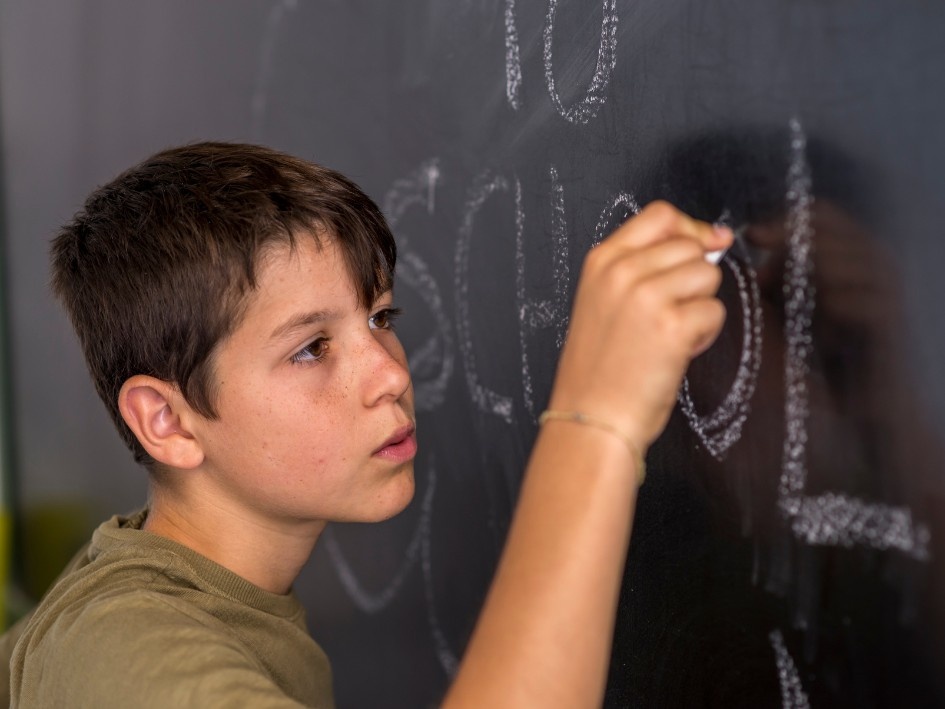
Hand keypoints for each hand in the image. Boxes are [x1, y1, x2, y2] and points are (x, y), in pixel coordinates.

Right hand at [548, 201, 730, 453]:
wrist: (590, 419)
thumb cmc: (598, 370)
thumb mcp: (603, 302)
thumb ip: (644, 266)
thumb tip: (712, 238)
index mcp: (601, 263)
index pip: (660, 215)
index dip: (688, 230)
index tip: (702, 247)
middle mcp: (622, 272)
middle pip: (690, 246)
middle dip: (692, 280)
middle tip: (669, 315)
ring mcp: (646, 297)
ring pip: (708, 276)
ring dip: (700, 306)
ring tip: (671, 335)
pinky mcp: (672, 326)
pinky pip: (714, 311)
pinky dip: (704, 335)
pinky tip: (676, 352)